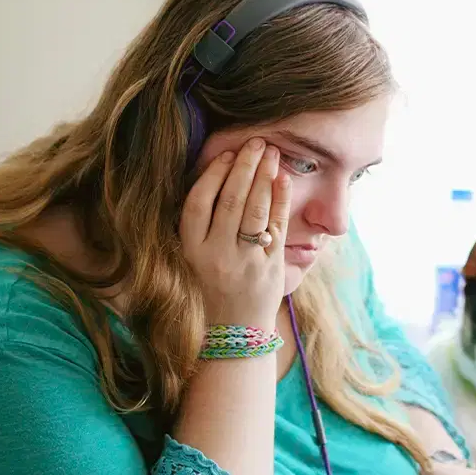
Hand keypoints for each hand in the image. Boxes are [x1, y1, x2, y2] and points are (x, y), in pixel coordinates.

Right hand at [180, 138, 290, 329]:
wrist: (235, 332)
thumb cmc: (213, 287)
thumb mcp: (194, 257)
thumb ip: (201, 224)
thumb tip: (217, 177)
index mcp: (191, 250)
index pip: (197, 203)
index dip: (212, 175)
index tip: (226, 154)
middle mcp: (215, 255)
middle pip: (229, 201)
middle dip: (245, 167)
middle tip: (256, 142)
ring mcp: (244, 262)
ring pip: (254, 212)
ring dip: (265, 178)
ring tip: (272, 153)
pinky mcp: (270, 268)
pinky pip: (277, 228)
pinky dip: (281, 201)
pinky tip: (284, 179)